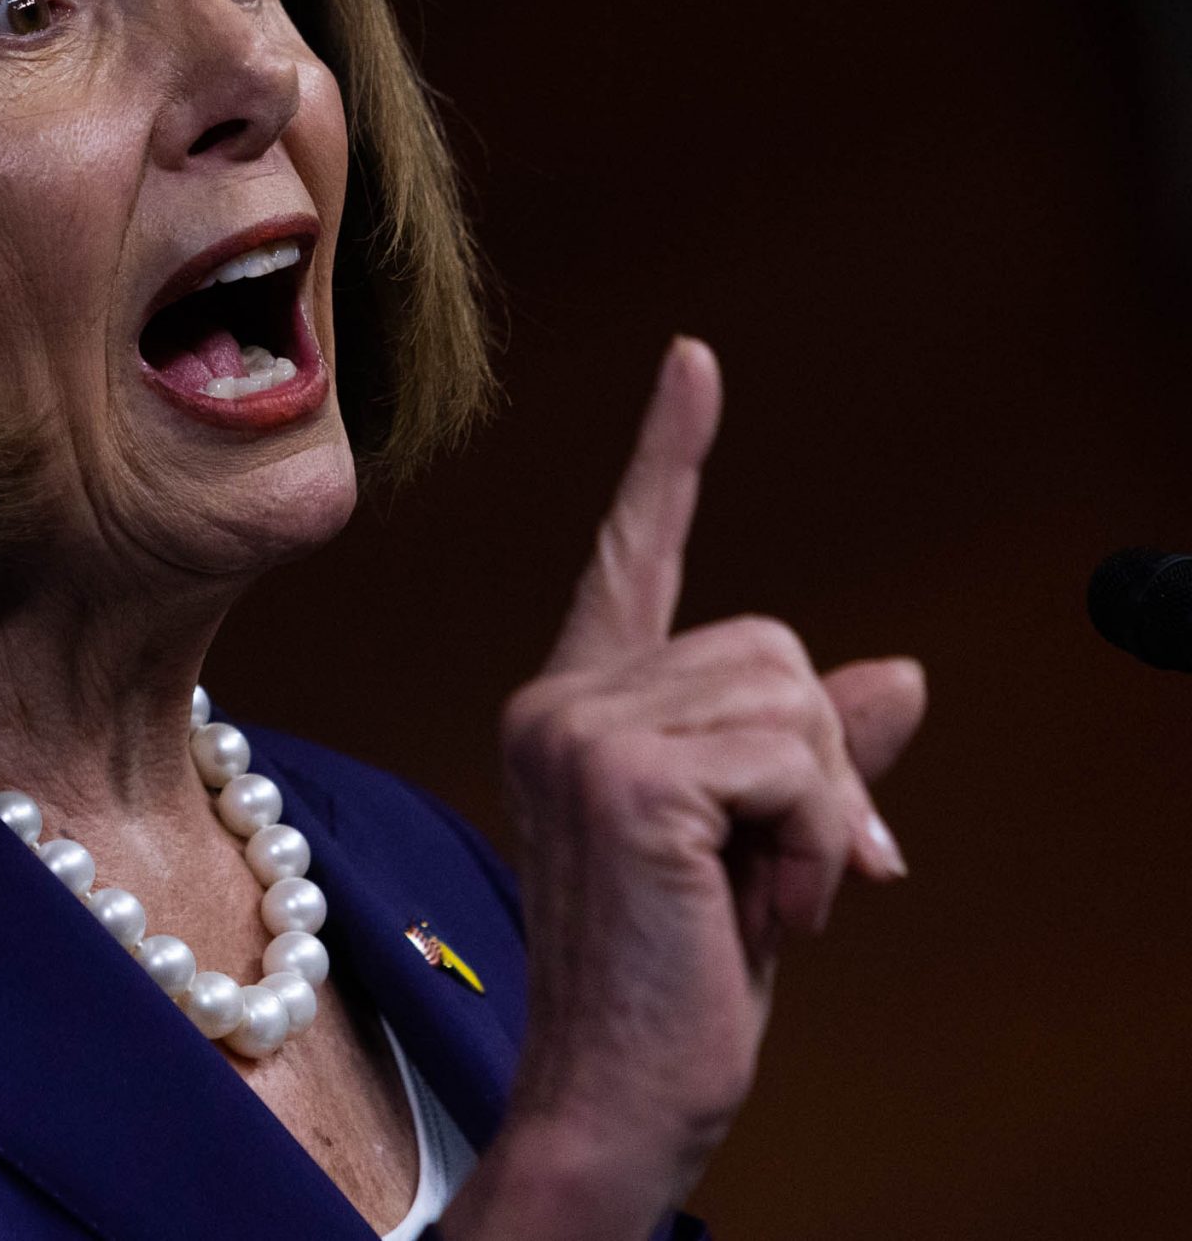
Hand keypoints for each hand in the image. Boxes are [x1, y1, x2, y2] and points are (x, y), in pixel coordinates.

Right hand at [439, 337, 926, 1239]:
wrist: (615, 1094)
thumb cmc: (676, 983)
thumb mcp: (763, 853)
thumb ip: (814, 758)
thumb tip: (898, 672)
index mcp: (581, 709)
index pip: (634, 559)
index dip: (670, 458)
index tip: (697, 363)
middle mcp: (561, 701)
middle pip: (771, 648)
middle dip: (818, 771)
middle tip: (785, 880)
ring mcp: (578, 729)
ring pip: (791, 697)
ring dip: (820, 814)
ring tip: (762, 897)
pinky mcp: (622, 774)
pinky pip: (792, 756)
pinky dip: (816, 839)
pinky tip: (760, 905)